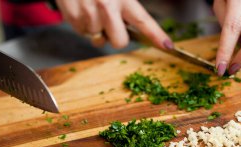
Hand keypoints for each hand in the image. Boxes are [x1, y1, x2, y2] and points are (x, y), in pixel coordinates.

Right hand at [55, 0, 172, 48]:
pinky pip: (82, 33)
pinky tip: (81, 8)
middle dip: (116, 37)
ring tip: (91, 8)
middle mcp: (106, 6)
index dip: (156, 35)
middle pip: (120, 42)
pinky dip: (82, 25)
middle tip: (110, 22)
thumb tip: (130, 28)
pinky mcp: (72, 17)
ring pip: (98, 39)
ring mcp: (88, 13)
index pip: (143, 21)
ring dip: (97, 29)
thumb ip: (126, 7)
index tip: (168, 46)